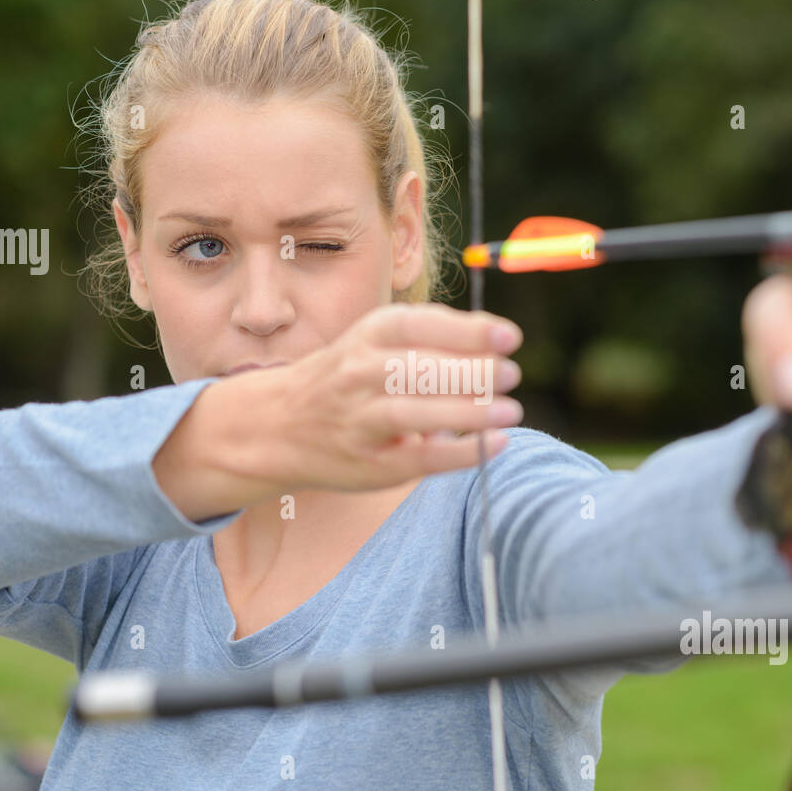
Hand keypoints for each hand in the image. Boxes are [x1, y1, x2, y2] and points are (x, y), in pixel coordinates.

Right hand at [254, 302, 523, 492]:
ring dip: (466, 412)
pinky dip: (458, 453)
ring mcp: (360, 421)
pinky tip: (494, 445)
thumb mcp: (378, 342)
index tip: (509, 338)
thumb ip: (434, 337)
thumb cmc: (349, 377)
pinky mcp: (369, 464)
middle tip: (512, 374)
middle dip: (470, 372)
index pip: (419, 327)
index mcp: (368, 335)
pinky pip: (417, 458)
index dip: (467, 332)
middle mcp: (358, 374)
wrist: (279, 425)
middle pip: (418, 369)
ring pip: (412, 413)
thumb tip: (499, 337)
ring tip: (509, 410)